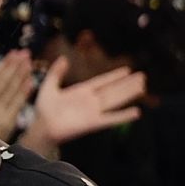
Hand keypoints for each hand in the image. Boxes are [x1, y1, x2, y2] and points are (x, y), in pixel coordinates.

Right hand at [0, 49, 35, 140]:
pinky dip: (24, 92)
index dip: (5, 65)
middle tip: (24, 53)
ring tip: (29, 62)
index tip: (14, 53)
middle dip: (15, 66)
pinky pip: (17, 104)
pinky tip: (31, 82)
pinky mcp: (7, 122)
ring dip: (21, 75)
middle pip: (5, 81)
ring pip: (12, 90)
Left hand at [19, 55, 145, 156]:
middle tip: (143, 76)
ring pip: (116, 100)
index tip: (127, 70)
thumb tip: (64, 58)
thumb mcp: (49, 86)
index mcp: (82, 91)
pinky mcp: (93, 123)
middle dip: (128, 84)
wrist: (41, 128)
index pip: (102, 81)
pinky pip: (111, 119)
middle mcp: (91, 100)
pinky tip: (136, 112)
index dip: (115, 76)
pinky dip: (124, 116)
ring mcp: (94, 111)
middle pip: (114, 90)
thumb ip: (56, 73)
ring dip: (129, 94)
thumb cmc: (43, 109)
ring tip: (143, 87)